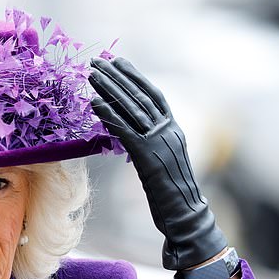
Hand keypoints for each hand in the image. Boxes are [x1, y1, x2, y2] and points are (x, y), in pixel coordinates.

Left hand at [88, 57, 226, 269]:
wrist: (186, 216)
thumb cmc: (171, 195)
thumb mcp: (160, 163)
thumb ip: (149, 146)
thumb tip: (129, 135)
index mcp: (174, 130)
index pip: (153, 96)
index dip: (134, 77)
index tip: (116, 62)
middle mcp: (170, 131)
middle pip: (140, 96)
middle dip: (117, 77)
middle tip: (97, 61)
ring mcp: (161, 143)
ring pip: (132, 109)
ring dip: (110, 90)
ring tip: (92, 75)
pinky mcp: (150, 157)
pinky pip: (127, 131)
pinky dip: (110, 115)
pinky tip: (95, 103)